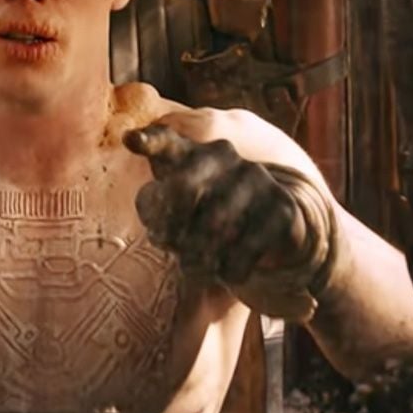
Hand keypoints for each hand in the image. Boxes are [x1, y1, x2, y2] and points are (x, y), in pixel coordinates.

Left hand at [123, 123, 336, 321]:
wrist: (279, 228)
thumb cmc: (211, 218)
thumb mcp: (177, 211)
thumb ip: (154, 207)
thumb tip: (152, 212)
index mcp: (193, 153)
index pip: (167, 142)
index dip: (149, 141)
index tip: (131, 141)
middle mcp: (226, 157)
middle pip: (183, 188)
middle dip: (170, 227)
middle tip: (168, 245)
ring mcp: (256, 179)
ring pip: (214, 226)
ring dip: (197, 257)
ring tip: (193, 267)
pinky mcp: (281, 208)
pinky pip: (245, 249)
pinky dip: (229, 271)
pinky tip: (227, 272)